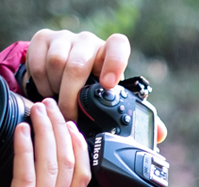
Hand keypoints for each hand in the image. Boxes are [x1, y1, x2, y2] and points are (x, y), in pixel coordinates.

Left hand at [0, 99, 90, 186]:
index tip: (73, 128)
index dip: (81, 149)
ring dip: (47, 133)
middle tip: (53, 107)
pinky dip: (26, 151)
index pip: (80, 177)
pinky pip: (28, 176)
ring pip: (55, 164)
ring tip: (40, 110)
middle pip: (70, 163)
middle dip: (62, 130)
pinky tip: (22, 131)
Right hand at [25, 29, 166, 141]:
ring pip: (56, 63)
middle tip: (71, 116)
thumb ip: (133, 113)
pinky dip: (40, 82)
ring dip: (56, 90)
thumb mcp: (111, 97)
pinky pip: (37, 62)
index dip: (114, 63)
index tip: (108, 84)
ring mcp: (65, 39)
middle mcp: (88, 43)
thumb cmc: (92, 86)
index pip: (118, 46)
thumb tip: (161, 134)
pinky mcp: (42, 40)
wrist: (62, 72)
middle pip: (78, 64)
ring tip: (59, 104)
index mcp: (110, 54)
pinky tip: (46, 92)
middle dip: (72, 95)